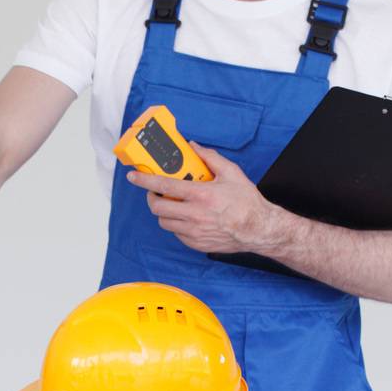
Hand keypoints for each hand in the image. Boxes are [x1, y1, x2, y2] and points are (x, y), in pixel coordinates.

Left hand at [124, 141, 287, 254]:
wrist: (258, 229)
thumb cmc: (246, 202)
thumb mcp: (231, 172)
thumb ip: (209, 157)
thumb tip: (193, 147)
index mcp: (200, 195)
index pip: (164, 186)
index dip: (144, 180)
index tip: (134, 176)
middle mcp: (194, 215)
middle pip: (157, 207)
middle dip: (152, 198)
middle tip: (157, 192)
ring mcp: (193, 232)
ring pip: (164, 222)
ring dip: (164, 212)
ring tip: (173, 205)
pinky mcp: (196, 243)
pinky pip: (176, 233)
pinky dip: (176, 224)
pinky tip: (187, 217)